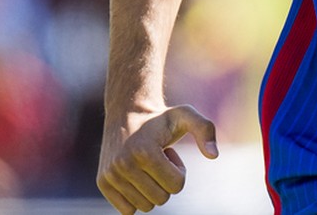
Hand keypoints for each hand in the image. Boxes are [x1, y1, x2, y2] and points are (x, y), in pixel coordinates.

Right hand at [97, 104, 217, 213]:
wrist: (127, 112)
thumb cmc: (161, 118)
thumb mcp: (186, 115)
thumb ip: (205, 130)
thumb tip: (213, 155)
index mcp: (144, 151)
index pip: (176, 186)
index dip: (179, 171)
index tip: (168, 153)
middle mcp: (123, 164)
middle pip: (161, 199)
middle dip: (165, 182)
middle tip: (157, 160)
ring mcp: (110, 174)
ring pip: (145, 207)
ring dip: (151, 188)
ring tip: (146, 165)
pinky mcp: (102, 182)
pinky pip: (127, 211)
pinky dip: (136, 198)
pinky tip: (135, 176)